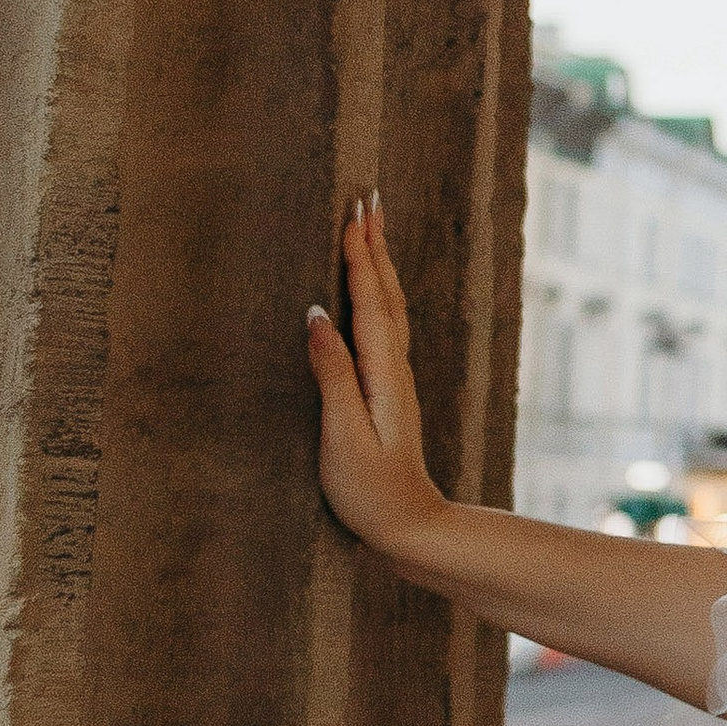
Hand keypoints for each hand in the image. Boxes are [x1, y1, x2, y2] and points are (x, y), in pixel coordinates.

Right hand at [306, 195, 447, 564]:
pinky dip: (378, 297)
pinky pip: (385, 328)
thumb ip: (332, 376)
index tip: (354, 210)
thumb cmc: (371, 491)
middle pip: (385, 294)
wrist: (410, 528)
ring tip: (371, 230)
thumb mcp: (343, 436)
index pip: (370, 301)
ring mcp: (395, 380)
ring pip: (389, 308)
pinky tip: (371, 296)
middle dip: (374, 245)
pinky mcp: (389, 393)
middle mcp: (395, 369)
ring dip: (379, 266)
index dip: (360, 254)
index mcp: (382, 373)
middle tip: (368, 198)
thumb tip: (316, 317)